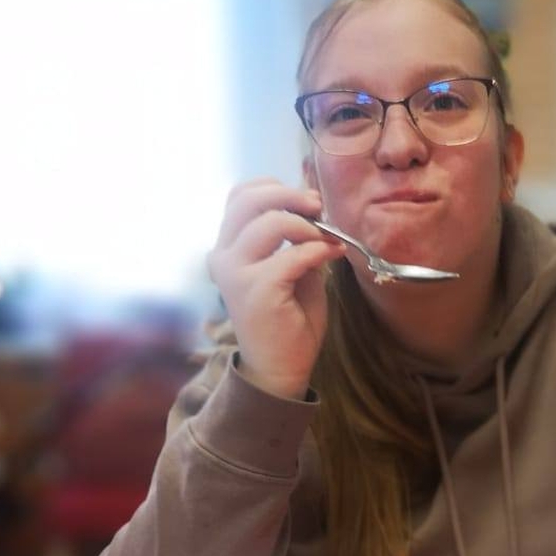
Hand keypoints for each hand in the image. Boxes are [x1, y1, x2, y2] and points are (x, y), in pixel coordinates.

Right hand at [206, 179, 346, 399]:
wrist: (281, 367)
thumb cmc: (289, 320)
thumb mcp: (292, 268)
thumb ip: (295, 238)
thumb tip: (314, 206)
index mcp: (228, 248)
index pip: (239, 196)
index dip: (274, 187)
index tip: (306, 201)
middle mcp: (223, 256)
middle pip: (249, 199)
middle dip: (290, 195)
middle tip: (318, 207)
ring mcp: (235, 273)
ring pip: (270, 222)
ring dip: (307, 226)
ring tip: (326, 240)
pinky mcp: (256, 289)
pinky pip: (292, 254)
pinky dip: (318, 250)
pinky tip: (332, 256)